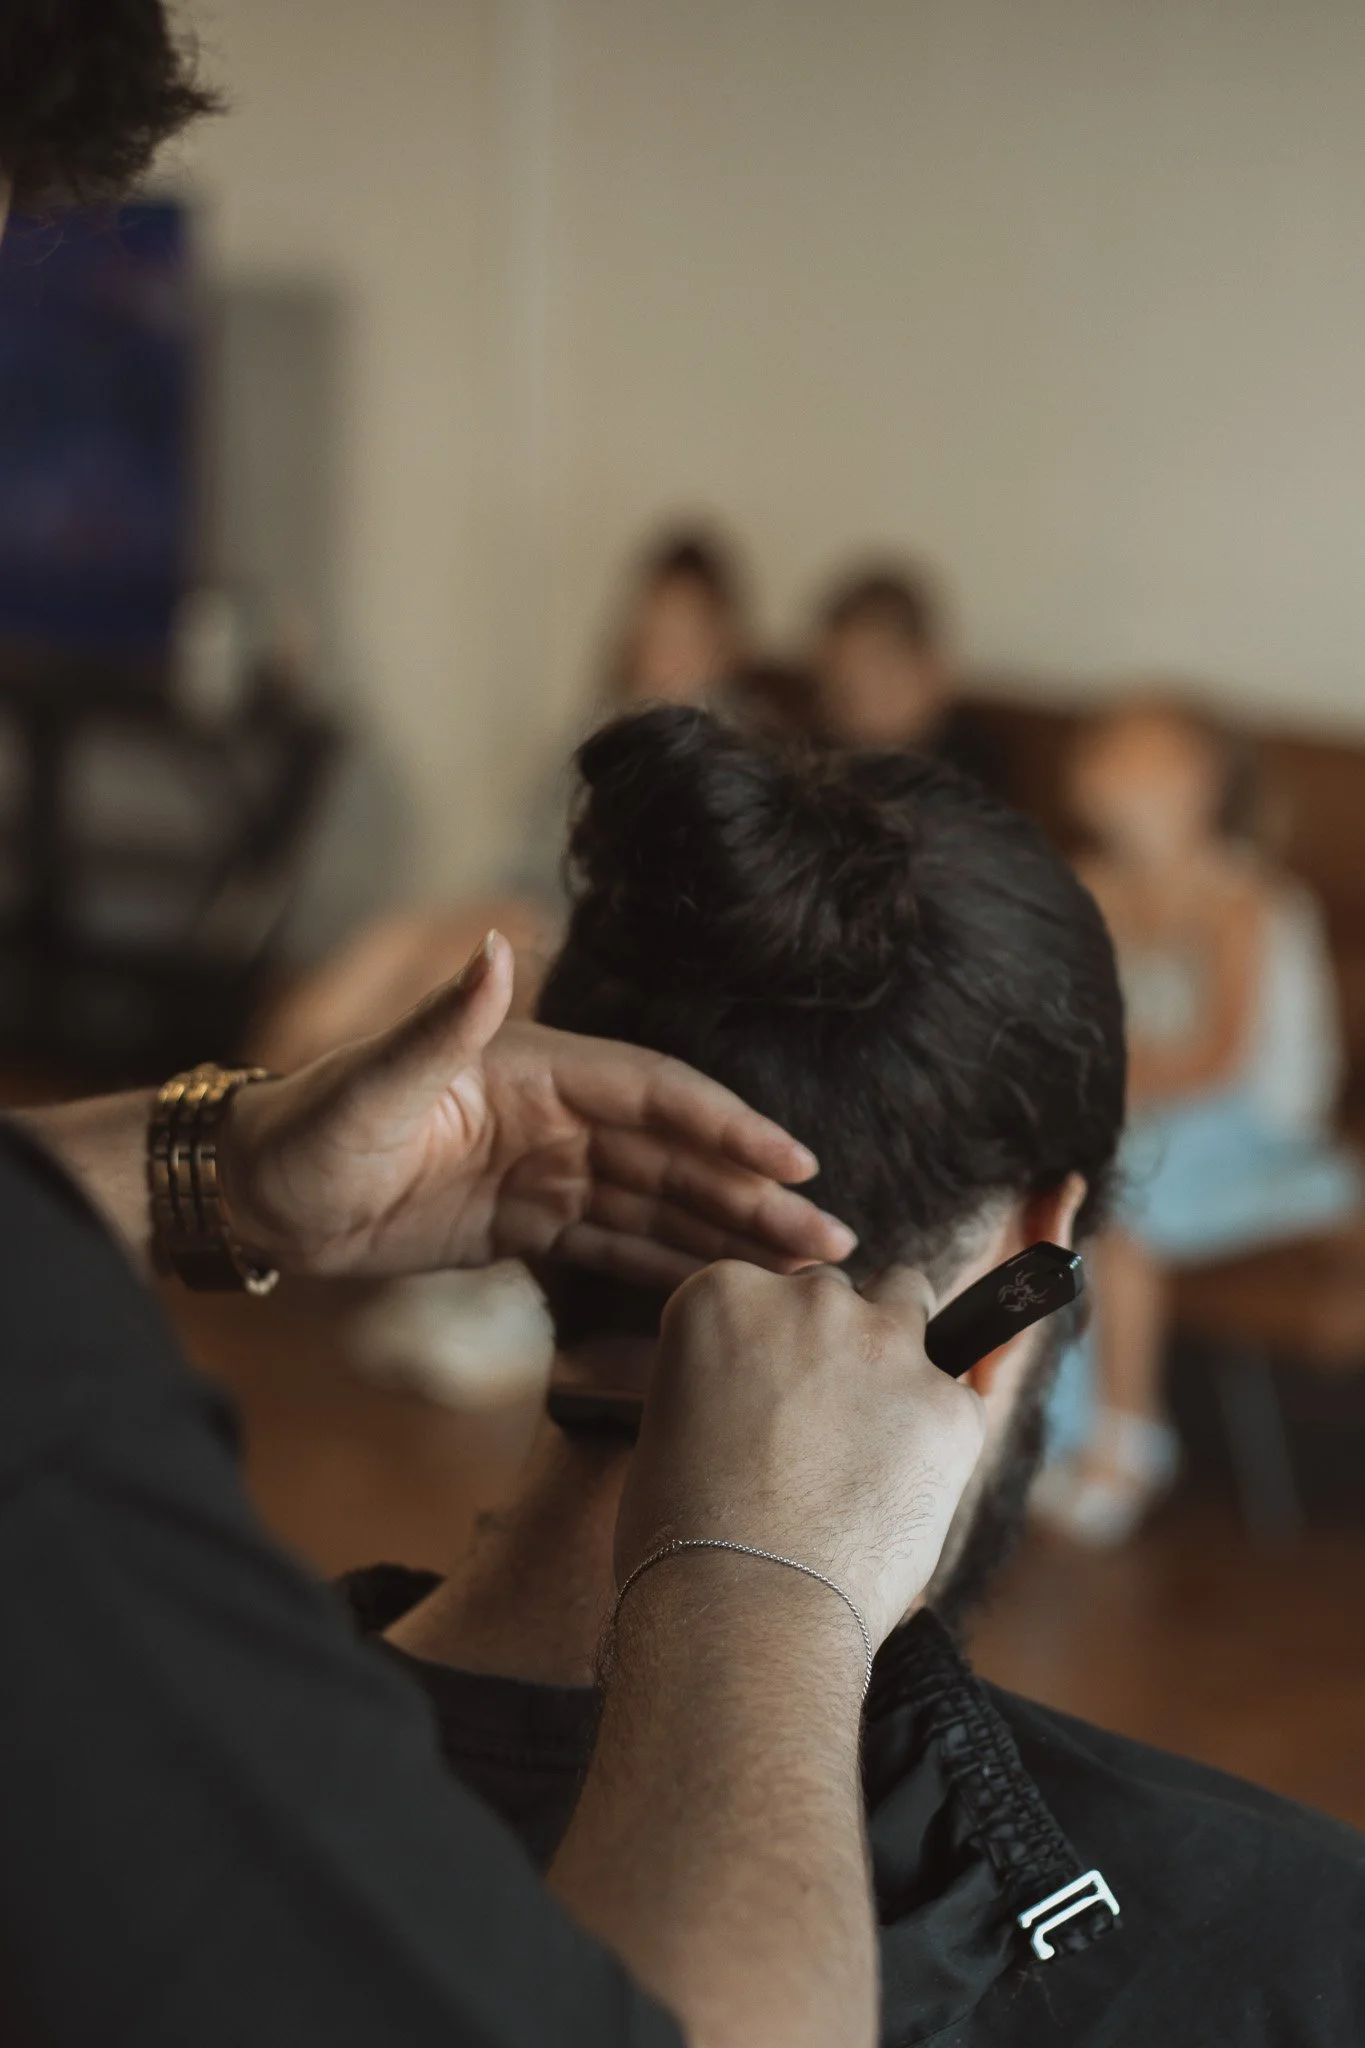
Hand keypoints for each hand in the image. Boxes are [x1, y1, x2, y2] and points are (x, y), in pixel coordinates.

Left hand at [223, 933, 854, 1287]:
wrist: (254, 1194)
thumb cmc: (304, 1128)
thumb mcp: (371, 1081)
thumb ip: (441, 1024)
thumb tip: (494, 948)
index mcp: (537, 1068)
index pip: (656, 1094)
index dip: (729, 1126)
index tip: (795, 1163)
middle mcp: (556, 1114)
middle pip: (677, 1156)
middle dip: (752, 1197)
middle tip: (827, 1244)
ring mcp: (546, 1170)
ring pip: (658, 1204)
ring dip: (727, 1235)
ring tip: (799, 1274)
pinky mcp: (526, 1222)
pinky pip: (614, 1245)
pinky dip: (668, 1266)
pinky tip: (721, 1291)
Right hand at [614, 1262, 986, 1647]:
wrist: (746, 1608)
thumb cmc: (685, 1538)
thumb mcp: (669, 1426)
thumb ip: (724, 1381)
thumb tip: (759, 1399)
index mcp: (723, 1295)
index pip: (763, 1290)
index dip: (767, 1347)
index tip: (764, 1395)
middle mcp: (807, 1299)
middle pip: (835, 1293)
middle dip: (831, 1344)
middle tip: (820, 1421)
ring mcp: (885, 1345)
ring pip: (911, 1302)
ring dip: (899, 1347)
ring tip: (880, 1426)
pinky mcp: (947, 1403)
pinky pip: (957, 1397)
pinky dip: (939, 1433)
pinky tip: (906, 1488)